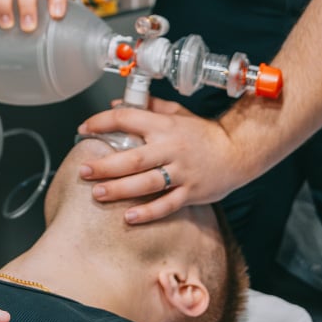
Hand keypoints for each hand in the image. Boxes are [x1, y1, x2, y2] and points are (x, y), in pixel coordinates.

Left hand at [75, 98, 239, 223]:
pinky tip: (129, 217)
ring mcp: (181, 172)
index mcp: (164, 126)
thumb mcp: (176, 112)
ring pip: (147, 183)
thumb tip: (115, 104)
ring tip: (98, 193)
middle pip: (133, 158)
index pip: (127, 118)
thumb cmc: (203, 132)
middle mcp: (171, 148)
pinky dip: (148, 212)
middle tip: (83, 170)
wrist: (238, 151)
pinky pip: (167, 204)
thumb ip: (147, 107)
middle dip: (105, 166)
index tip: (84, 128)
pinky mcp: (191, 193)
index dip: (102, 122)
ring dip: (120, 190)